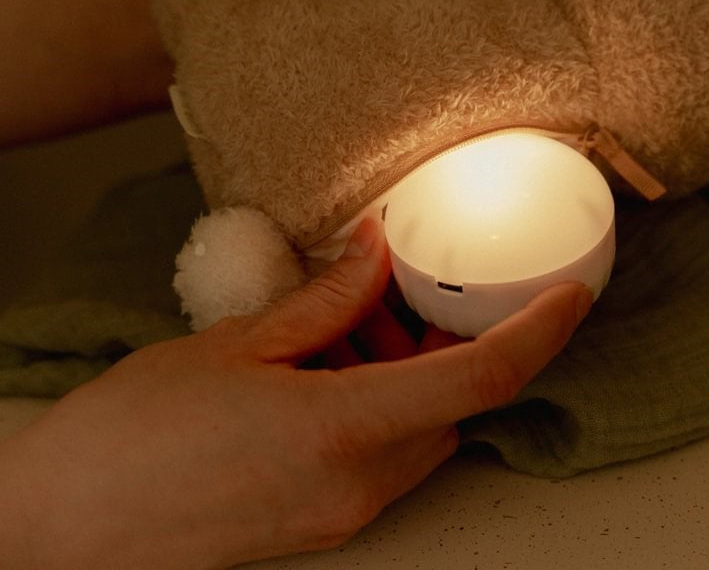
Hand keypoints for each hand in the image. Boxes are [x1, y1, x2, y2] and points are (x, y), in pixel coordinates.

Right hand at [0, 218, 591, 568]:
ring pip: (422, 431)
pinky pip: (385, 458)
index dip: (540, 332)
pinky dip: (379, 409)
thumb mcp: (233, 347)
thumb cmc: (130, 439)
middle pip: (453, 403)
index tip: (571, 293)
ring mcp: (344, 513)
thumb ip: (325, 302)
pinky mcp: (324, 523)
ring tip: (339, 331)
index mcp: (341, 431)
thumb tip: (379, 252)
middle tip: (403, 291)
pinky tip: (321, 372)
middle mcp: (359, 484)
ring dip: (408, 376)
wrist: (63, 531)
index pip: (481, 378)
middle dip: (447, 343)